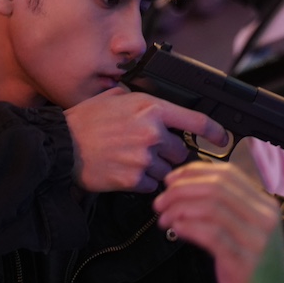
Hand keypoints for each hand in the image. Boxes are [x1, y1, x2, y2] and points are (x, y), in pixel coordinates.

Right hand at [65, 87, 227, 192]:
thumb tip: (153, 101)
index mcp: (150, 108)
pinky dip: (143, 181)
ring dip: (156, 168)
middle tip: (148, 150)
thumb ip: (138, 98)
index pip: (196, 121)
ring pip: (167, 169)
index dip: (215, 131)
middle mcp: (151, 132)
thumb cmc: (84, 122)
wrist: (61, 147)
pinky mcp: (133, 179)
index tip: (222, 138)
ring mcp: (144, 158)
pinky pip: (152, 184)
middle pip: (181, 150)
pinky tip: (125, 170)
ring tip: (131, 160)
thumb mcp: (113, 97)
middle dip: (169, 152)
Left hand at [153, 161, 283, 282]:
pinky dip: (187, 226)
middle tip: (159, 203)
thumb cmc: (251, 279)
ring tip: (163, 219)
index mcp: (266, 208)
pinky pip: (210, 234)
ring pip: (211, 206)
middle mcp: (266, 219)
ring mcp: (257, 241)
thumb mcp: (244, 239)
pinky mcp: (244, 264)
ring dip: (179, 208)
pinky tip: (174, 231)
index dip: (193, 172)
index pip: (227, 174)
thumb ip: (227, 214)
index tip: (170, 182)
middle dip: (181, 190)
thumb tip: (188, 189)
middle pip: (216, 186)